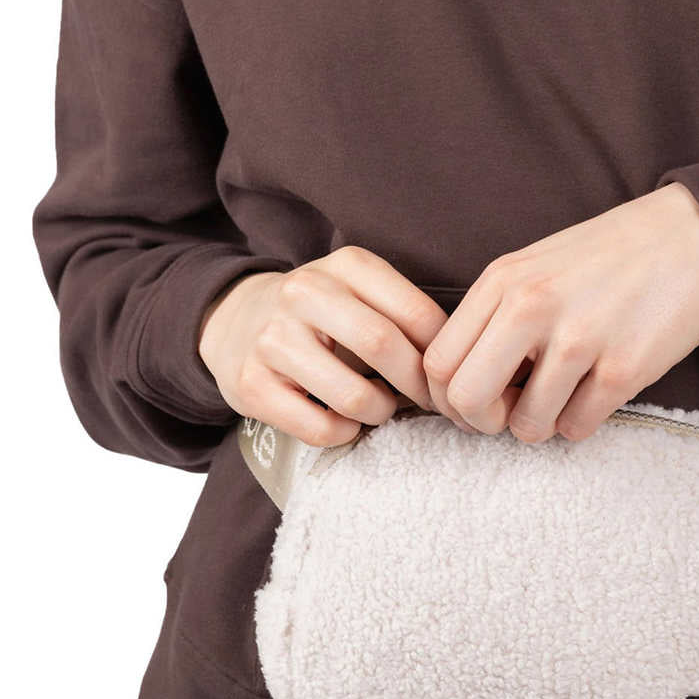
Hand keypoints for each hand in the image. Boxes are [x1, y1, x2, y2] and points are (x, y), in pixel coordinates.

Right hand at [198, 246, 447, 446]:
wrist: (234, 321)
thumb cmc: (321, 314)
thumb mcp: (360, 290)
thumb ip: (405, 314)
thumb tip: (464, 360)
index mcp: (345, 266)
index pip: (415, 312)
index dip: (442, 355)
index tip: (451, 376)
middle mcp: (304, 293)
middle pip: (383, 346)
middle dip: (418, 386)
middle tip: (430, 403)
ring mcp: (272, 339)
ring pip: (353, 396)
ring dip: (381, 412)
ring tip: (381, 407)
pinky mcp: (250, 385)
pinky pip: (320, 428)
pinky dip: (344, 433)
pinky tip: (344, 419)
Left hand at [422, 181, 698, 441]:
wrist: (690, 237)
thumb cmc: (606, 258)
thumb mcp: (533, 268)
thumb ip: (492, 317)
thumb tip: (460, 386)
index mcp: (502, 282)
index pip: (438, 363)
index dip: (448, 398)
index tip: (477, 399)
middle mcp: (532, 307)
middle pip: (467, 400)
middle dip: (484, 422)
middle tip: (511, 412)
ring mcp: (579, 338)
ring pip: (526, 426)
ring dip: (542, 424)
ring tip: (563, 396)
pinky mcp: (623, 368)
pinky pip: (577, 428)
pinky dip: (581, 423)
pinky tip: (595, 394)